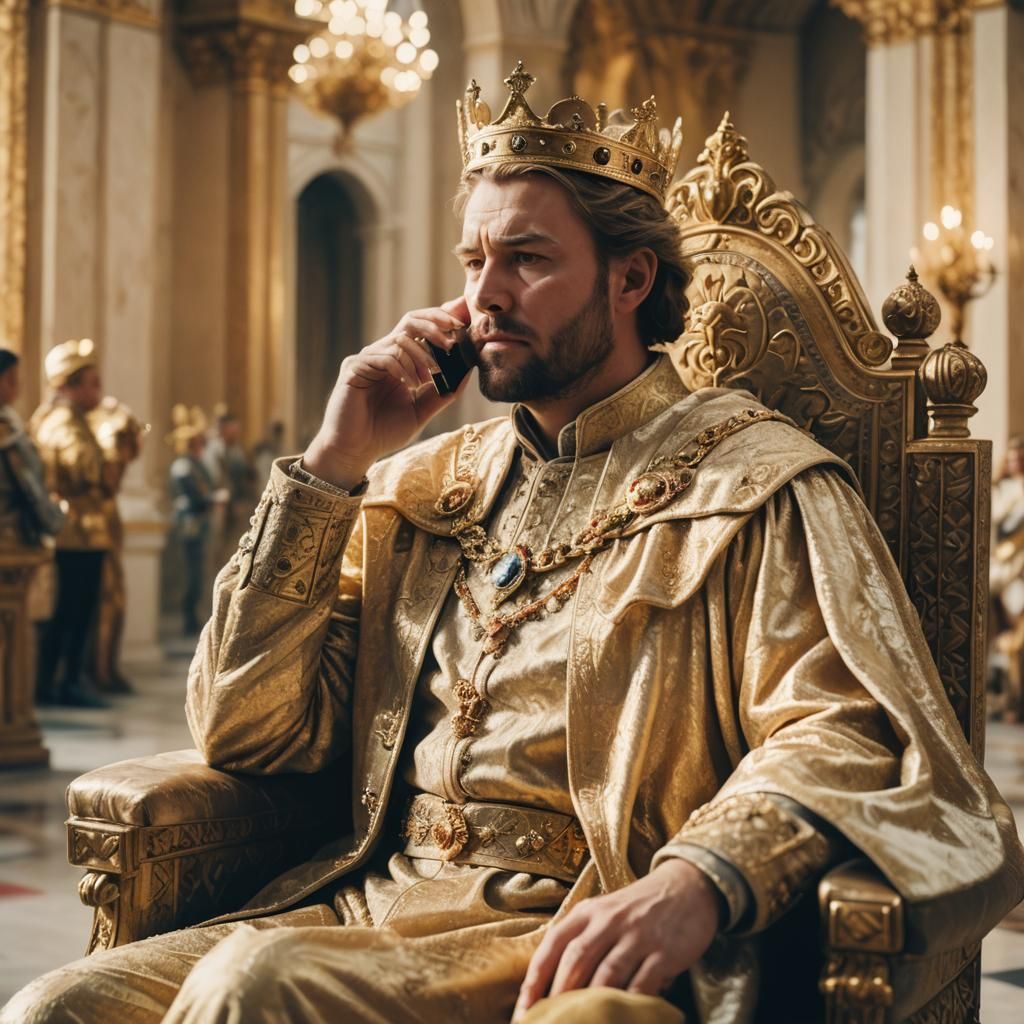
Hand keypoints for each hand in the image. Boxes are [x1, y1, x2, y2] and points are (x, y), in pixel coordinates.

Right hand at [303, 297, 471, 489]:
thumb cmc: (384, 433)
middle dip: (435, 324)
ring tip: (428, 380)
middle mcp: (382, 354)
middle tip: (453, 340)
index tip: (464, 324)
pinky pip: (384, 357)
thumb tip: (467, 372)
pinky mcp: (354, 368)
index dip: (440, 320)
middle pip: (410, 321)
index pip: (420, 329)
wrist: (356, 450)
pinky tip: (411, 385)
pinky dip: (403, 368)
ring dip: (421, 358)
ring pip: (400, 340)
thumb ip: (442, 393)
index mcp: (398, 361)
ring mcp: (367, 359)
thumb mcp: (421, 411)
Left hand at [512, 859, 719, 1019]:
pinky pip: (642, 985)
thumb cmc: (638, 908)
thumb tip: (550, 985)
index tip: (524, 1011)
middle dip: (559, 998)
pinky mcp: (664, 952)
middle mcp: (609, 921)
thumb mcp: (604, 912)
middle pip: (576, 962)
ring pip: (607, 976)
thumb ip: (581, 940)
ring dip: (591, 1006)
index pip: (553, 945)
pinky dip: (630, 1006)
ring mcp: (637, 936)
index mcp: (588, 911)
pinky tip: (622, 1019)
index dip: (535, 980)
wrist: (687, 887)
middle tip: (550, 1023)